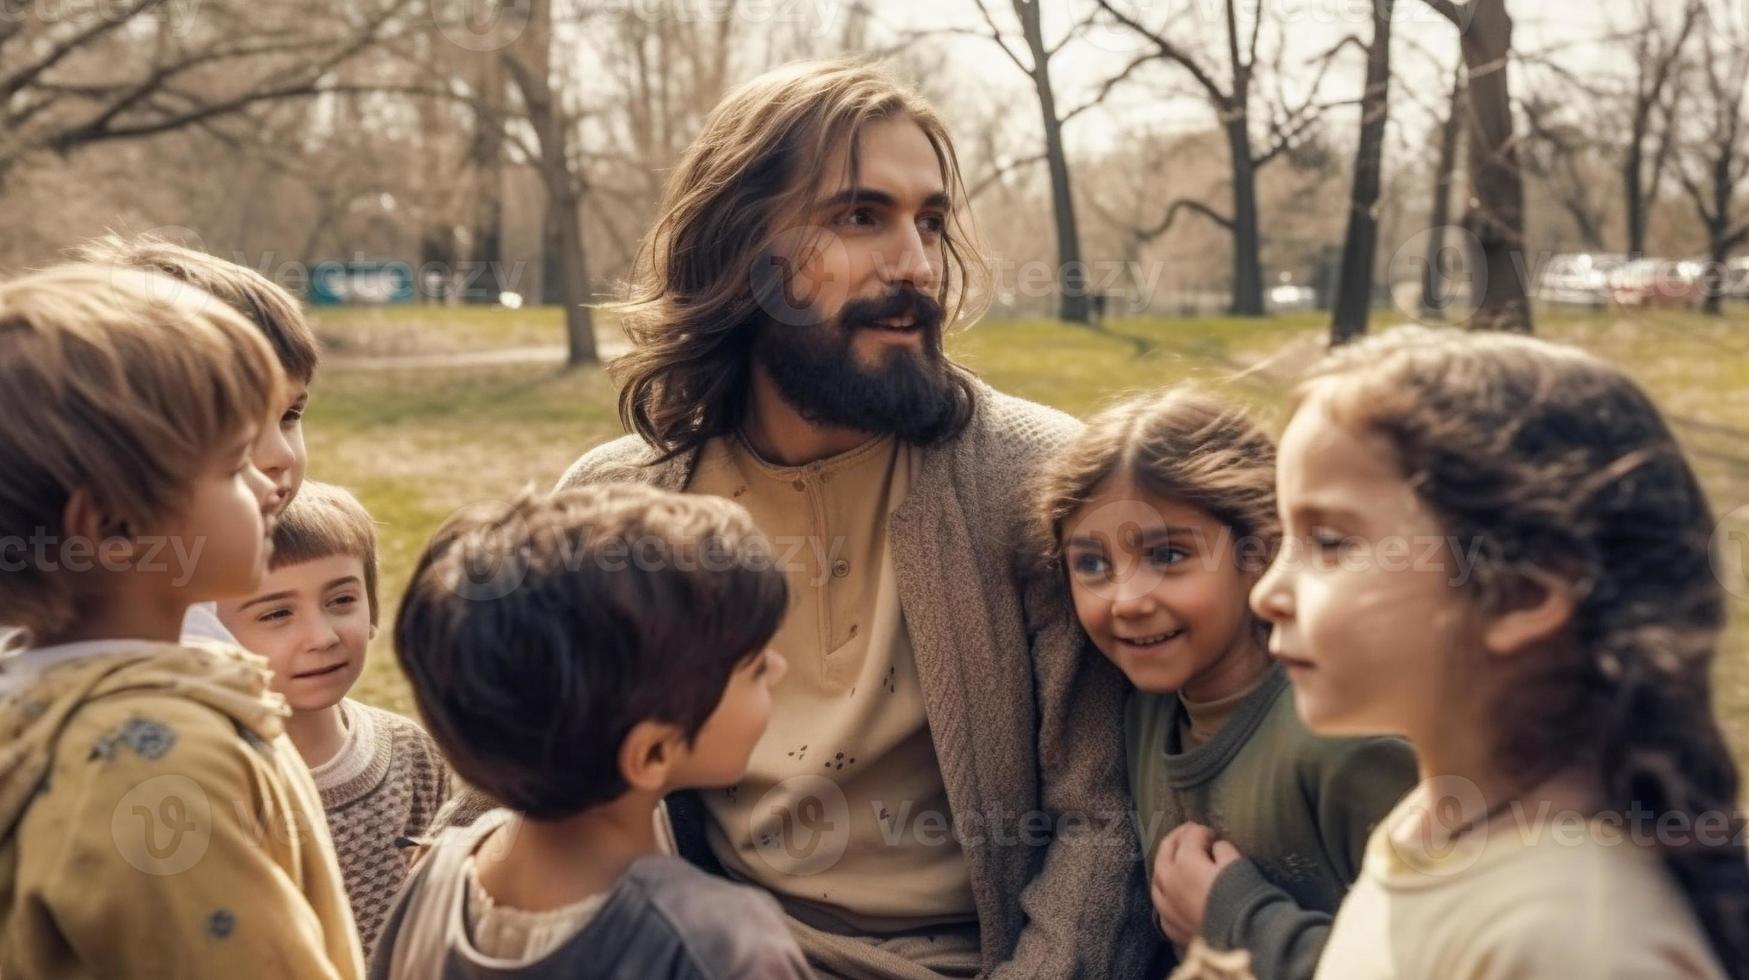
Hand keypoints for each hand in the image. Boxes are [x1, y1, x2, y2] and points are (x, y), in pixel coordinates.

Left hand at [1150, 822, 1242, 947]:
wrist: (1243, 939)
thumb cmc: (1242, 898)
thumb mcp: (1238, 864)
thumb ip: (1223, 849)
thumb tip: (1216, 847)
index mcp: (1185, 861)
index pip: (1191, 836)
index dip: (1203, 831)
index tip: (1213, 833)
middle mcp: (1169, 881)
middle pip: (1166, 851)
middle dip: (1178, 838)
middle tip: (1189, 832)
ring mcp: (1166, 906)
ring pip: (1157, 879)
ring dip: (1165, 865)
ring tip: (1175, 859)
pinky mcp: (1171, 927)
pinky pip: (1161, 906)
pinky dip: (1166, 895)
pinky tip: (1171, 895)